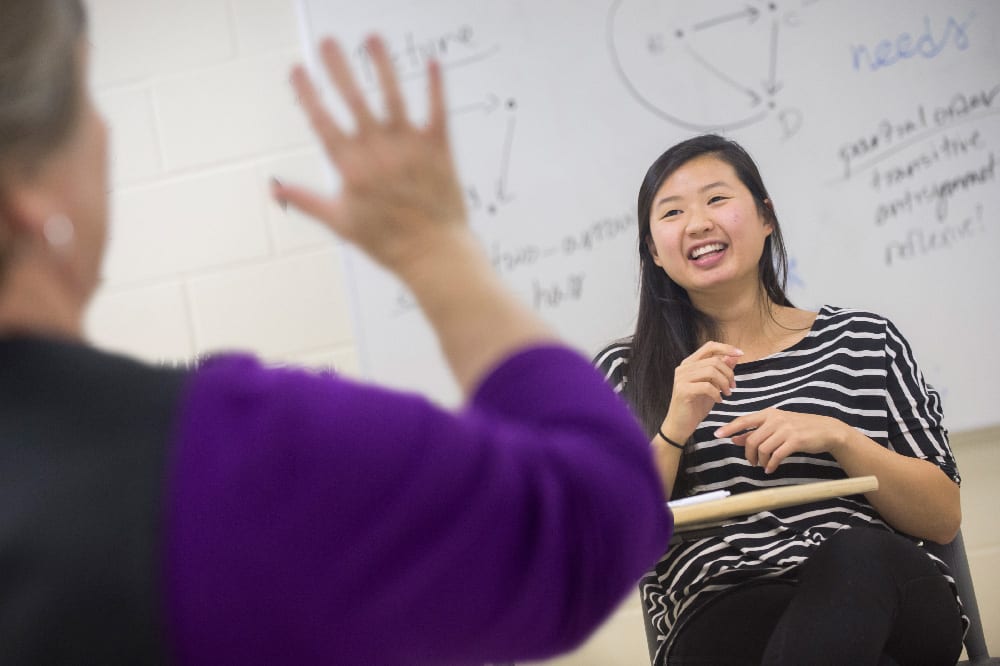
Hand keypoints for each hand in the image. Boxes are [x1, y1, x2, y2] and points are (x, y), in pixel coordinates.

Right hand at [273, 35, 467, 273]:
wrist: (433, 254)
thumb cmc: (385, 241)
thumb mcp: (339, 222)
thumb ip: (305, 200)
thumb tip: (273, 189)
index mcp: (351, 167)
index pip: (322, 121)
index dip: (308, 94)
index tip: (297, 69)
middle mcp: (377, 151)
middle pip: (354, 101)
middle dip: (338, 68)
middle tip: (327, 40)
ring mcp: (408, 148)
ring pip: (393, 97)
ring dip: (382, 65)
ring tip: (372, 38)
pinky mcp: (438, 149)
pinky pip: (437, 111)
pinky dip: (435, 86)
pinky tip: (432, 62)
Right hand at [661, 342, 742, 439]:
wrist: (681, 425)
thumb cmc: (696, 405)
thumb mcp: (713, 385)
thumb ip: (721, 370)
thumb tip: (734, 356)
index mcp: (690, 363)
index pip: (709, 346)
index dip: (726, 347)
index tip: (741, 354)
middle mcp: (684, 368)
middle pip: (714, 360)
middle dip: (729, 373)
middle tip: (733, 387)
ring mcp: (682, 378)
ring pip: (711, 371)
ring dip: (724, 383)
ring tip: (727, 393)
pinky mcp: (683, 390)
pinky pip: (707, 386)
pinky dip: (717, 393)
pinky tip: (719, 400)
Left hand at [715, 408, 849, 473]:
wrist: (826, 430)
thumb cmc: (798, 428)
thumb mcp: (776, 427)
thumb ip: (755, 432)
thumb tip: (734, 439)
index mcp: (768, 414)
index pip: (743, 420)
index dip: (729, 428)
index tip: (717, 435)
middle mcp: (775, 419)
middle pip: (752, 439)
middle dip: (748, 454)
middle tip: (752, 462)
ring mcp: (785, 429)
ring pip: (762, 448)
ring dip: (760, 460)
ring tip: (763, 466)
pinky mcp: (795, 440)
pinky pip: (776, 455)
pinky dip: (771, 464)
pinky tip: (770, 469)